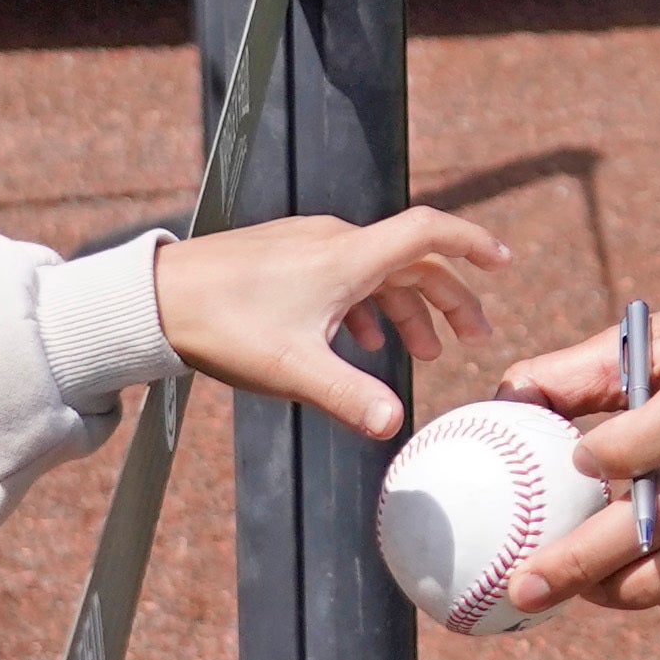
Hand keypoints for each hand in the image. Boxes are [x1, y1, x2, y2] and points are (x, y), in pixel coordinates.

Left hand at [152, 209, 507, 439]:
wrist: (156, 299)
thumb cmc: (224, 326)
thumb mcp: (293, 369)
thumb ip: (349, 397)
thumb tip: (396, 427)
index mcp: (348, 257)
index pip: (429, 233)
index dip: (472, 245)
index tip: (503, 263)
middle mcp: (336, 242)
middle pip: (412, 258)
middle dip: (448, 298)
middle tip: (473, 339)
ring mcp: (310, 246)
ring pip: (378, 270)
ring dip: (408, 309)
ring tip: (422, 353)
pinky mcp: (287, 257)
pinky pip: (347, 274)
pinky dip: (370, 305)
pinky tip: (362, 342)